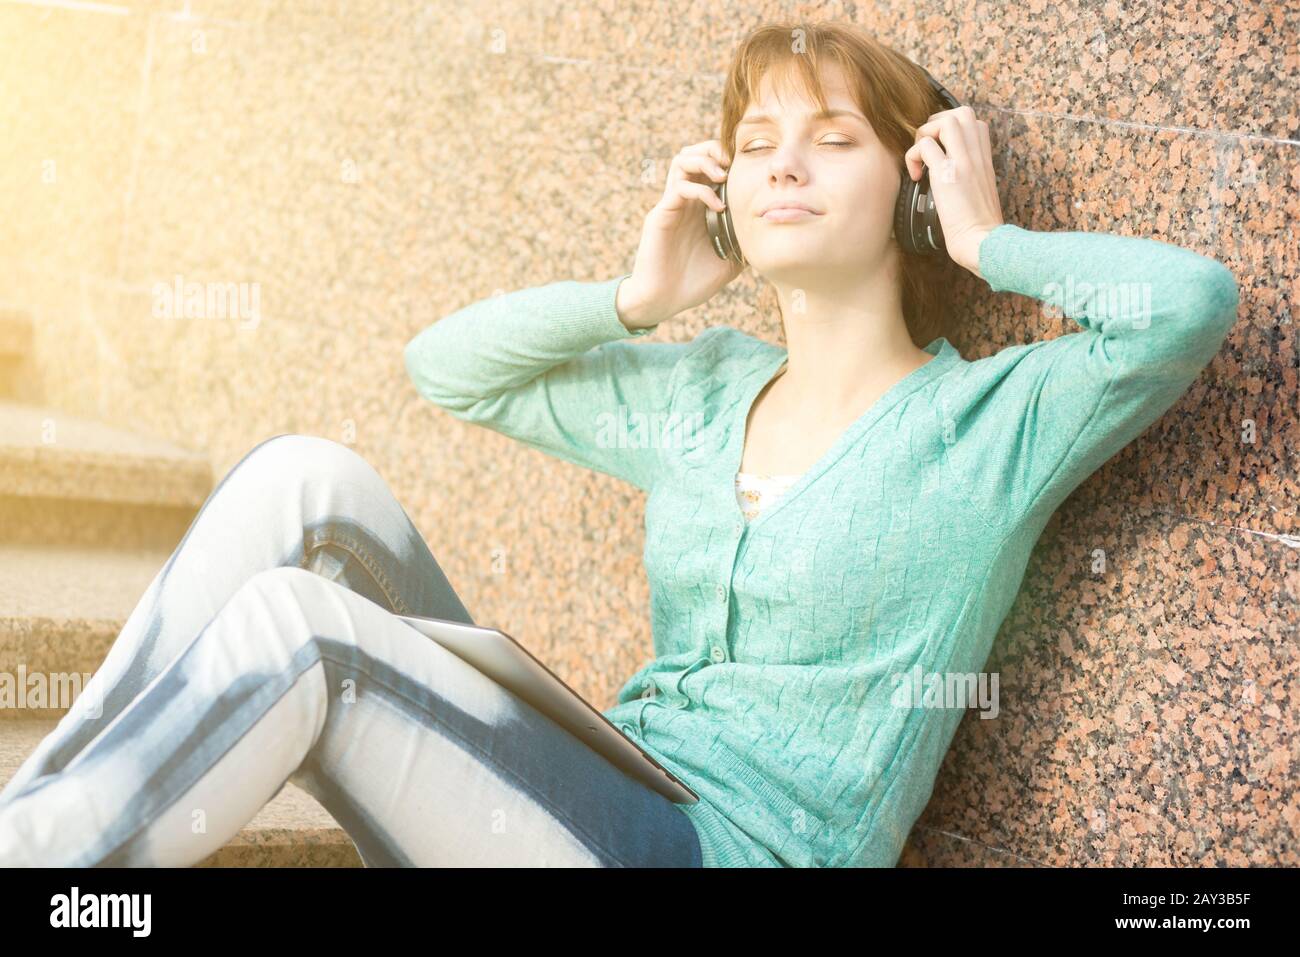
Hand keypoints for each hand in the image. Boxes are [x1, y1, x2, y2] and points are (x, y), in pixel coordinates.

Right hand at [616, 139, 744, 328]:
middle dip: (714, 149)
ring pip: (681, 161)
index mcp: (698, 207)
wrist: (663, 301)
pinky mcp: (661, 215)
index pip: (709, 166)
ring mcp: (671, 206)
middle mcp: (684, 201)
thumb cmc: (692, 283)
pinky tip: (718, 207)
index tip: (747, 167)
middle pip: (693, 153)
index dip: (726, 158)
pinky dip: (701, 190)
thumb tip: (769, 235)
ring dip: (705, 161)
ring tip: (723, 176)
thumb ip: (744, 243)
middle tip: (733, 165)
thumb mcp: (728, 262)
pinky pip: (679, 188)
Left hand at [903, 105, 1004, 277]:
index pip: (974, 123)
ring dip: (925, 136)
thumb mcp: (981, 192)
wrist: (984, 242)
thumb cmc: (979, 226)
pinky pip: (923, 147)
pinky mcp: (947, 174)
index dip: (952, 129)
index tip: (941, 150)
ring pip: (944, 122)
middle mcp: (976, 155)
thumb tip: (949, 174)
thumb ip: (970, 175)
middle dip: (937, 124)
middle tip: (928, 150)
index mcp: (985, 159)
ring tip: (921, 160)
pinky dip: (913, 157)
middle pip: (961, 113)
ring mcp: (963, 162)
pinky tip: (916, 177)